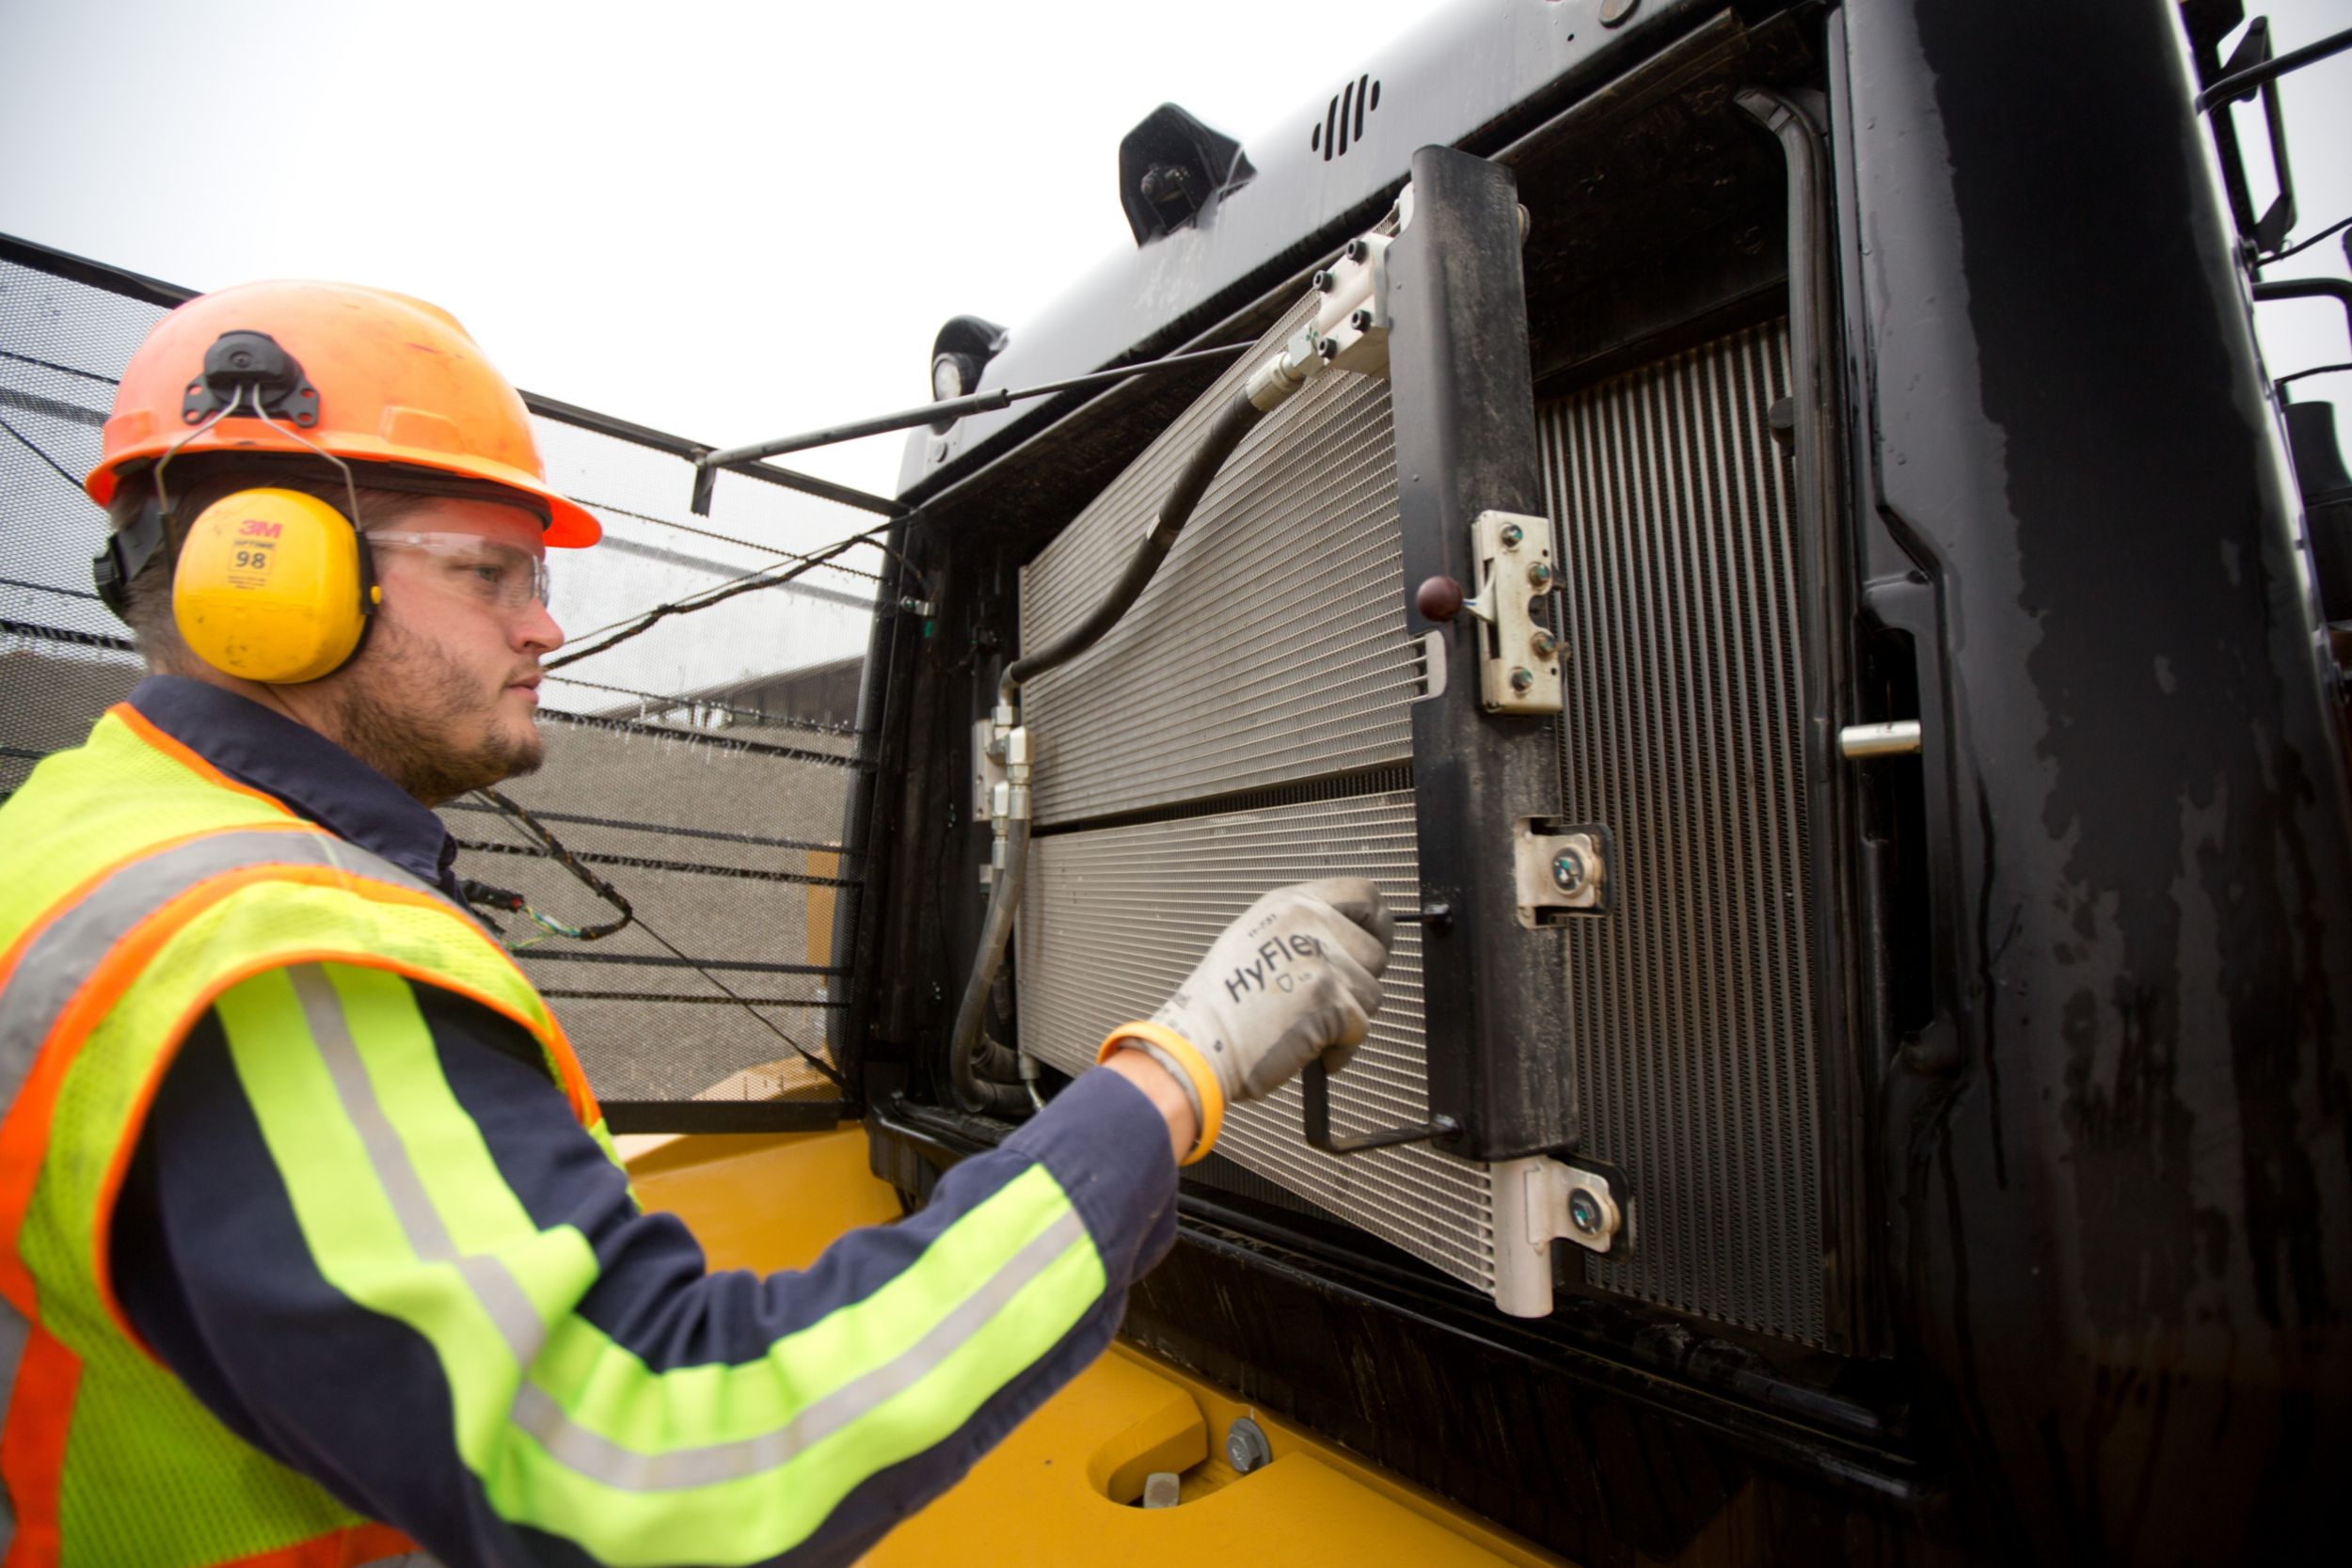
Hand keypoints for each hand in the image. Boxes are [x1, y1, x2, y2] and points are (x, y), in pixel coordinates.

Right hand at [1098, 879, 1392, 1162]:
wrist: (1199, 1043)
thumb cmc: (1221, 1005)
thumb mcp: (1257, 938)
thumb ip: (1304, 930)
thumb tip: (1351, 943)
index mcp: (1290, 903)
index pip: (1363, 893)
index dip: (1377, 924)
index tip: (1374, 947)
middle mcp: (1307, 921)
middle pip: (1374, 951)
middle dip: (1358, 984)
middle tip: (1326, 1004)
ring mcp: (1320, 958)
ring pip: (1371, 993)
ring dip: (1347, 1019)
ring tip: (1306, 1026)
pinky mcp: (1329, 998)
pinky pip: (1360, 1028)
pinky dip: (1341, 1048)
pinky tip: (1310, 1050)